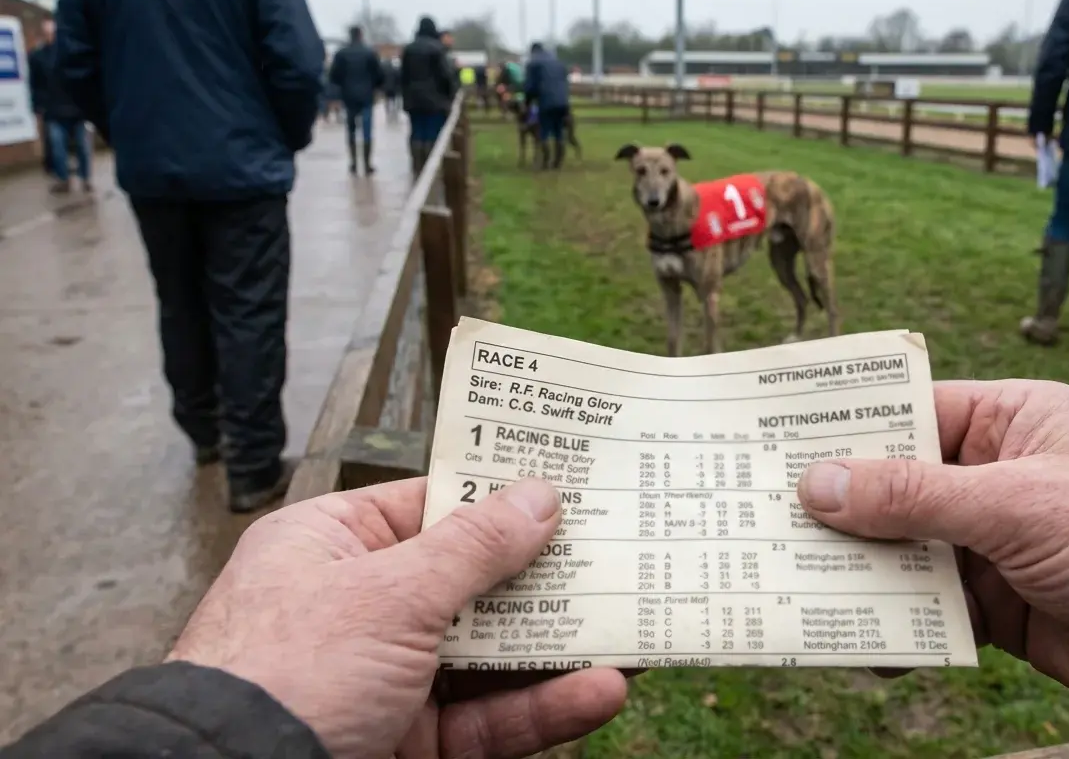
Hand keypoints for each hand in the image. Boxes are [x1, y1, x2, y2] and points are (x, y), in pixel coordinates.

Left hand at [168, 478, 626, 758]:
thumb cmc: (284, 675)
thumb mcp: (390, 593)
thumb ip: (474, 547)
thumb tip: (537, 495)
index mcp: (330, 548)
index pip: (428, 508)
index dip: (497, 498)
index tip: (567, 488)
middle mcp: (359, 609)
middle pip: (471, 584)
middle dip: (544, 580)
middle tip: (618, 559)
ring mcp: (385, 680)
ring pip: (489, 657)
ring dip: (558, 649)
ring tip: (630, 633)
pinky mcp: (409, 742)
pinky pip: (487, 718)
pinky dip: (541, 709)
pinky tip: (598, 692)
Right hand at [798, 381, 1068, 711]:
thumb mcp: (1012, 504)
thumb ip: (912, 495)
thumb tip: (817, 485)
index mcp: (1009, 422)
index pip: (910, 412)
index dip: (846, 430)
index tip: (779, 444)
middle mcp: (994, 474)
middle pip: (895, 486)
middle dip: (841, 511)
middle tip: (769, 523)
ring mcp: (992, 540)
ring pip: (904, 550)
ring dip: (862, 573)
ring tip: (802, 587)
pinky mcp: (994, 600)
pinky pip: (927, 606)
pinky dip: (898, 624)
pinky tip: (868, 642)